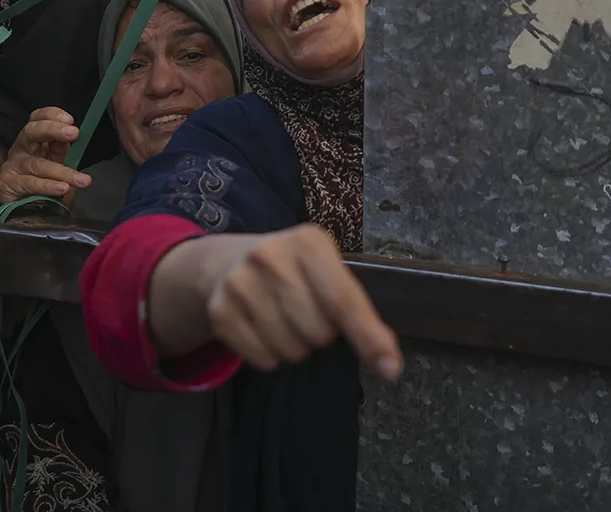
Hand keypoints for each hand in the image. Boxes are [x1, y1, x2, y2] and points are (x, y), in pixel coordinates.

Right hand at [0, 107, 91, 203]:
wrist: (21, 212)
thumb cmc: (41, 185)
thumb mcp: (56, 164)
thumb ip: (62, 149)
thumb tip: (72, 134)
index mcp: (32, 140)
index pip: (37, 119)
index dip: (51, 115)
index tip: (70, 120)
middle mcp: (19, 150)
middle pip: (31, 132)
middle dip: (53, 130)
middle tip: (74, 133)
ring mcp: (11, 167)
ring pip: (36, 164)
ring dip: (62, 171)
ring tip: (80, 179)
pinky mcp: (5, 185)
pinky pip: (29, 184)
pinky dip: (48, 186)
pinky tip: (62, 188)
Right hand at [201, 224, 402, 378]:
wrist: (226, 262)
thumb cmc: (293, 271)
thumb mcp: (328, 274)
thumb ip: (360, 315)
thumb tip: (389, 365)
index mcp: (308, 242)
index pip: (343, 299)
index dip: (368, 336)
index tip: (390, 368)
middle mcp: (270, 256)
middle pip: (318, 332)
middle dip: (321, 334)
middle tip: (309, 314)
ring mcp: (240, 283)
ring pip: (291, 350)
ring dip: (296, 347)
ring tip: (285, 320)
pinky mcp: (220, 311)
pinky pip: (264, 360)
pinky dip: (271, 356)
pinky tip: (264, 329)